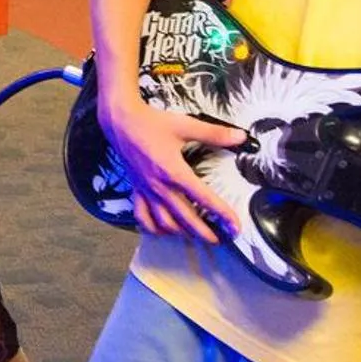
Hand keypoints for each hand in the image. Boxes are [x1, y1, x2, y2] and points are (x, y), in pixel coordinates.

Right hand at [100, 94, 246, 242]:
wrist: (121, 122)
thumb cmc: (151, 123)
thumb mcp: (185, 125)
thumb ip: (214, 134)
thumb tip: (240, 137)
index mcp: (174, 172)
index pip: (204, 199)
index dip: (223, 214)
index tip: (235, 226)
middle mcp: (160, 187)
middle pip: (186, 219)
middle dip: (204, 233)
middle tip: (219, 240)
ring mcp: (146, 191)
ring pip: (164, 222)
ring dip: (181, 233)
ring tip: (195, 236)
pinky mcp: (136, 190)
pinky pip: (143, 217)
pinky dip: (153, 228)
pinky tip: (163, 230)